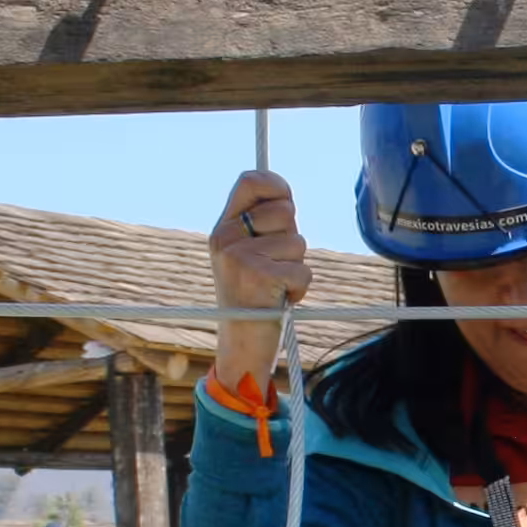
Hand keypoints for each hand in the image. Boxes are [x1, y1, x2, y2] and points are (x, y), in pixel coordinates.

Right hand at [207, 169, 311, 390]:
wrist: (241, 346)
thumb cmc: (255, 298)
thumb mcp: (248, 255)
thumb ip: (263, 226)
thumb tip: (284, 194)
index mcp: (223, 228)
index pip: (251, 180)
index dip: (277, 187)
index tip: (286, 205)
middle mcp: (225, 237)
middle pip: (285, 212)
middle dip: (292, 239)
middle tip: (276, 265)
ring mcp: (239, 257)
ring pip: (298, 242)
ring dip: (297, 267)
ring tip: (276, 285)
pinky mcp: (258, 277)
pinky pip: (303, 270)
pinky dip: (300, 288)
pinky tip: (281, 299)